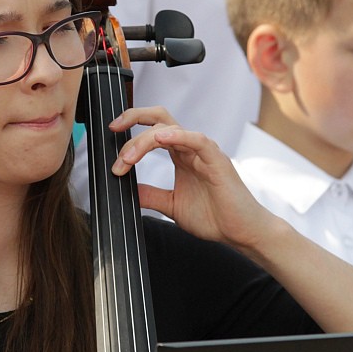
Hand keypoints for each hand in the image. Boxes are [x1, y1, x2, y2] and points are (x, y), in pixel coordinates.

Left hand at [109, 106, 282, 252]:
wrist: (240, 233)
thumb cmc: (214, 217)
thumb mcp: (171, 205)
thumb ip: (150, 195)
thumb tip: (126, 189)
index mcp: (181, 156)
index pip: (153, 130)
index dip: (131, 129)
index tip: (112, 135)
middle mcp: (191, 149)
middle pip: (160, 119)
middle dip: (134, 118)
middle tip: (114, 129)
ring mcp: (204, 152)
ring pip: (171, 128)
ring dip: (144, 140)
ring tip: (127, 158)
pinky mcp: (217, 161)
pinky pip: (196, 139)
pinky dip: (177, 135)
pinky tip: (160, 138)